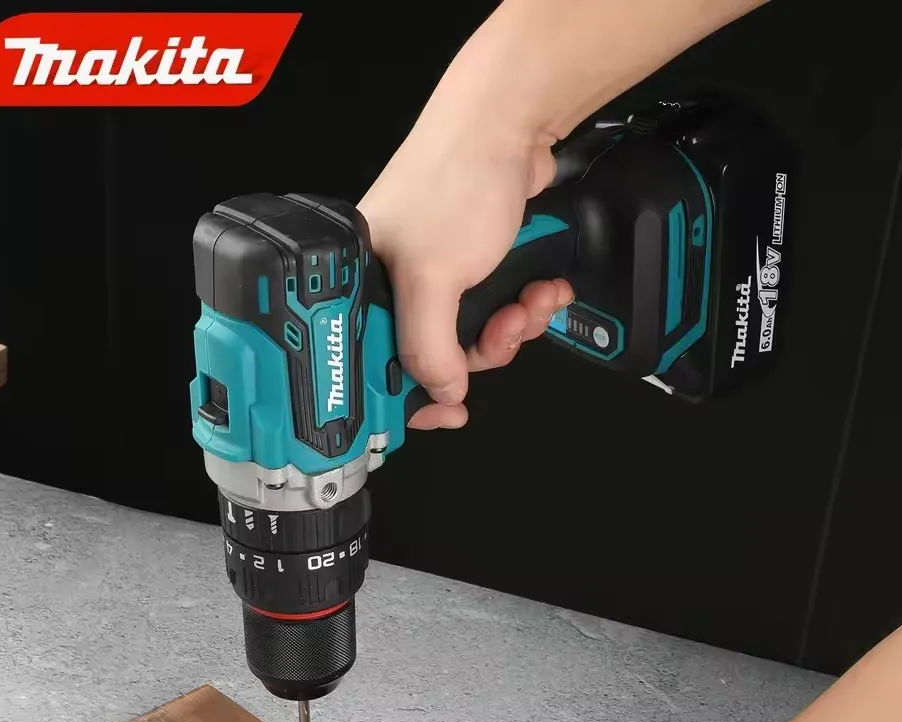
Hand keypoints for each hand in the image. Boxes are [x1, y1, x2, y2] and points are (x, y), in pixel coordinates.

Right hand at [358, 79, 572, 429]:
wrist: (509, 127)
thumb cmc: (454, 181)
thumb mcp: (433, 278)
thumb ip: (430, 348)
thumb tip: (441, 393)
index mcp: (361, 285)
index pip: (373, 364)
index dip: (410, 396)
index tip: (445, 414)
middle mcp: (392, 282)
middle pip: (433, 356)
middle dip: (481, 351)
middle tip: (503, 334)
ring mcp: (434, 275)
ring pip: (472, 336)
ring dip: (512, 328)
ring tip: (530, 303)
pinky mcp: (470, 264)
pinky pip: (495, 309)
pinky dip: (524, 307)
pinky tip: (541, 289)